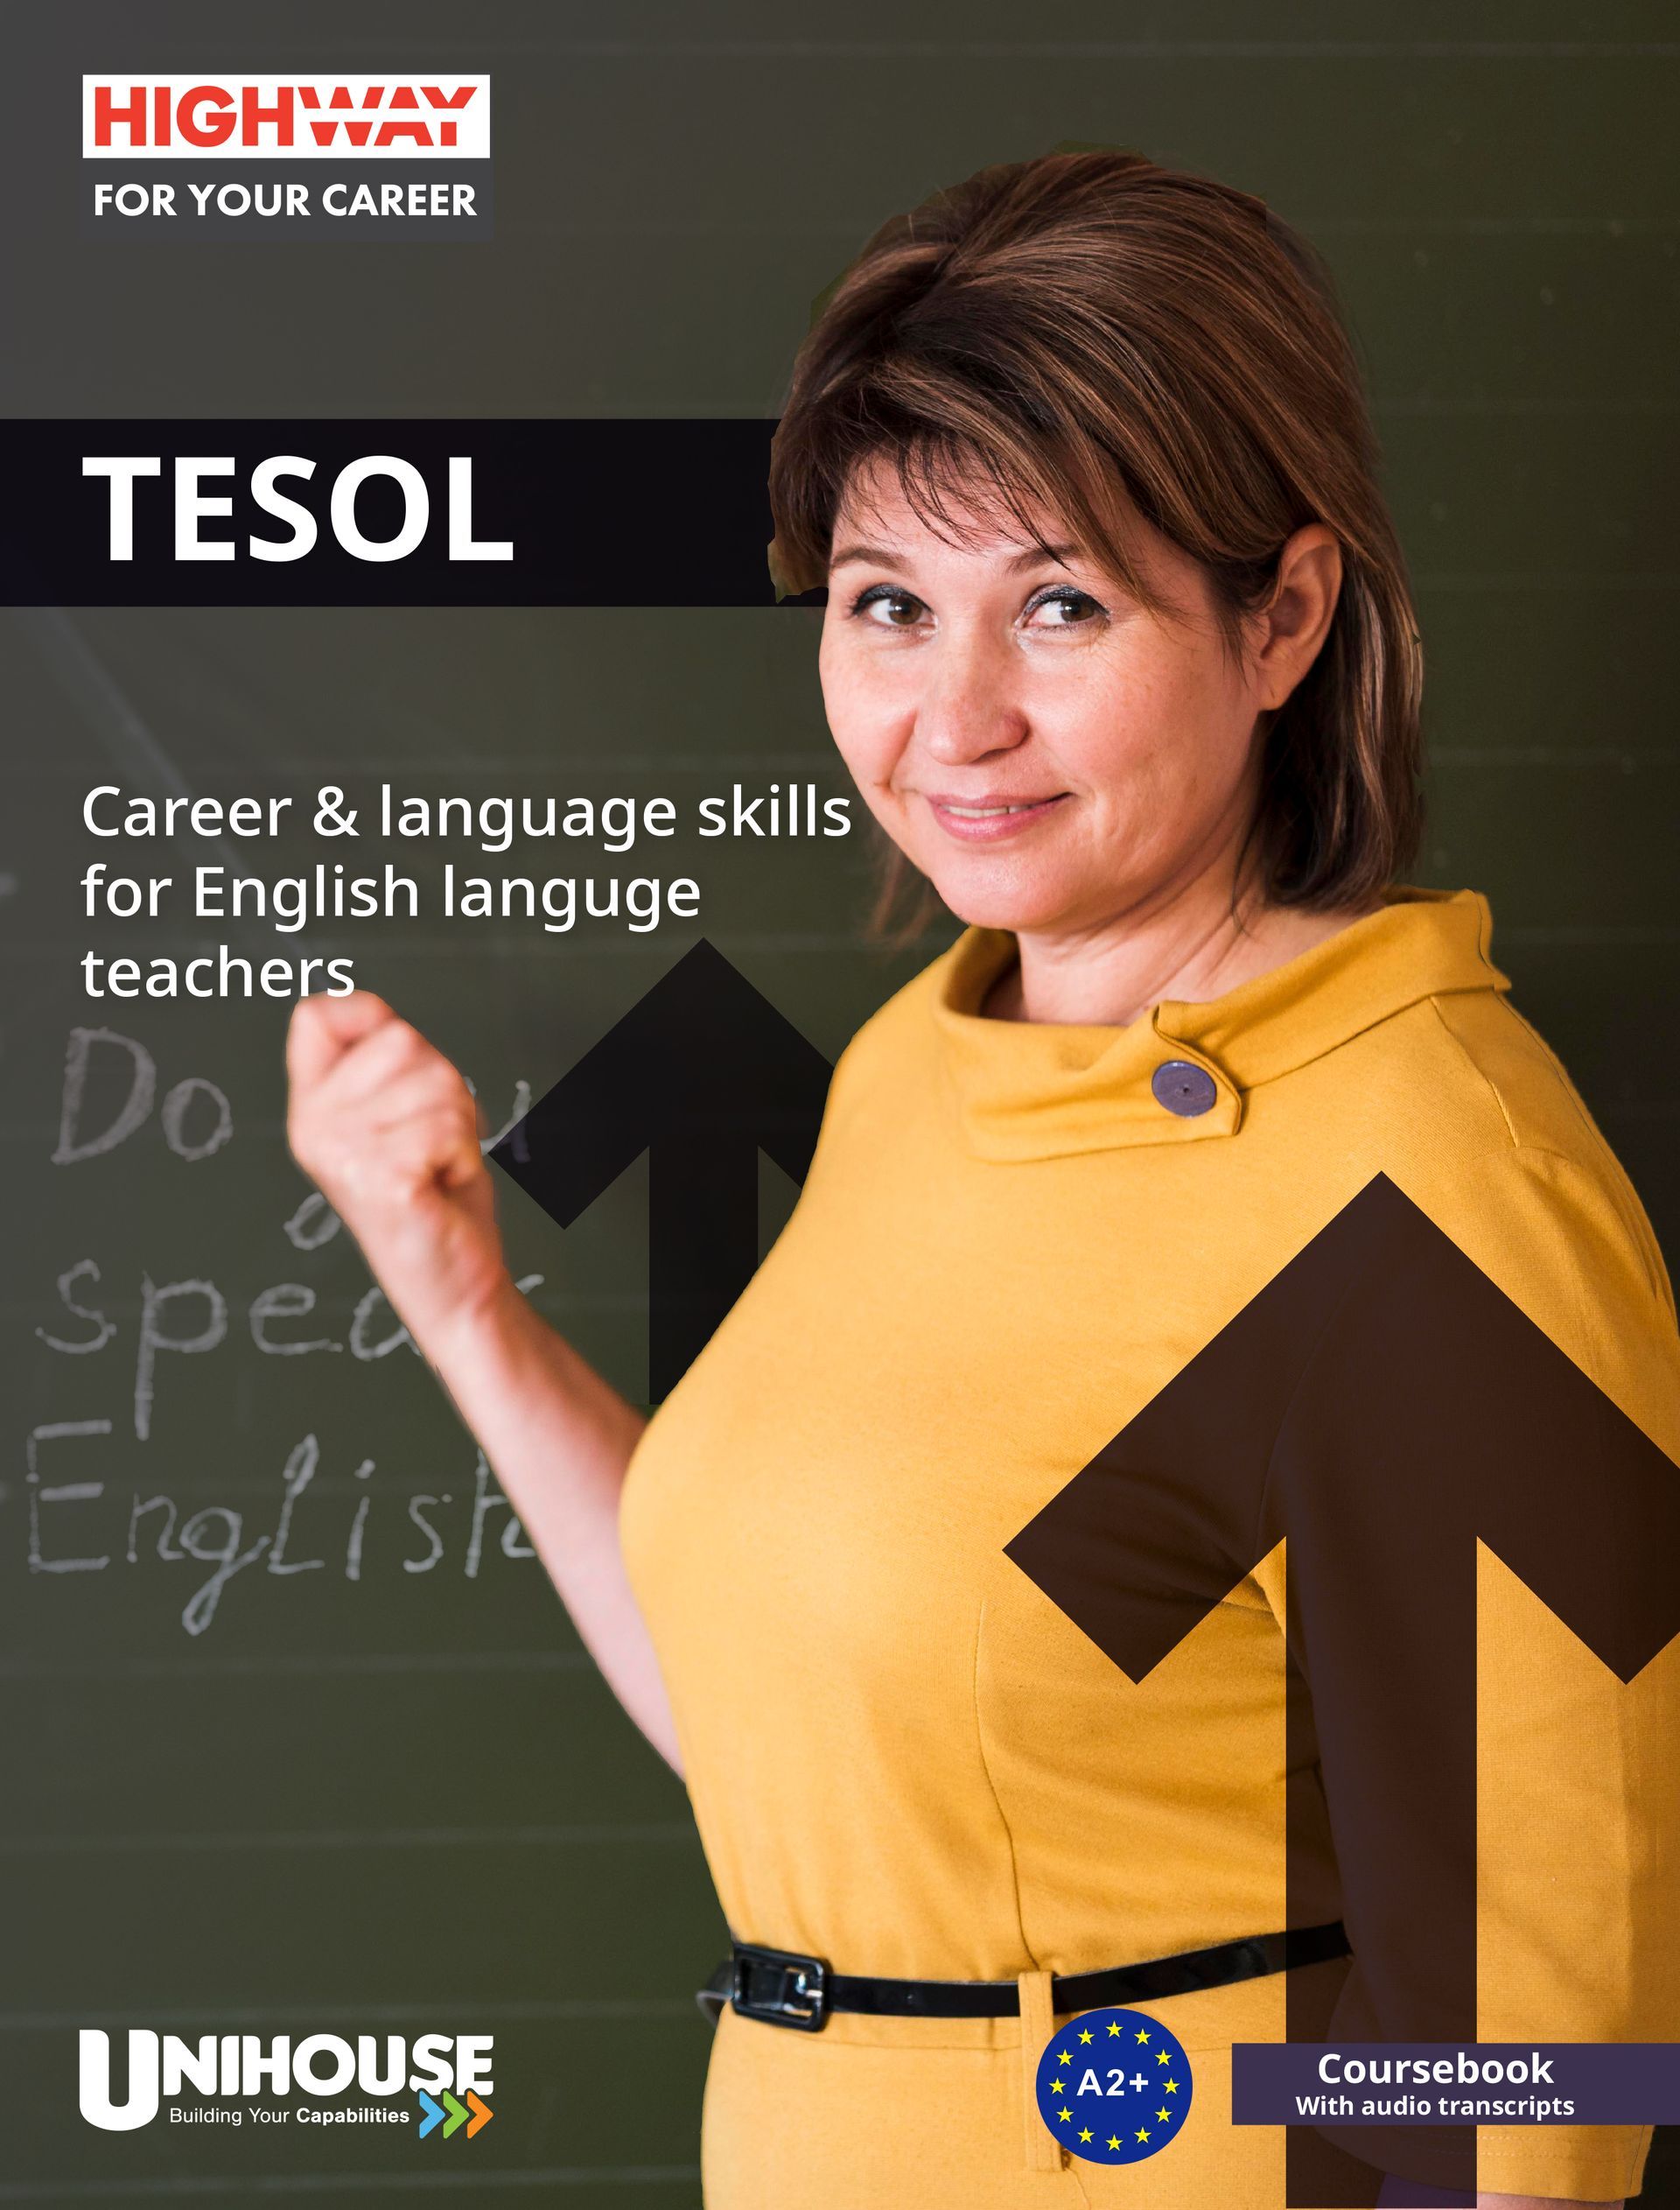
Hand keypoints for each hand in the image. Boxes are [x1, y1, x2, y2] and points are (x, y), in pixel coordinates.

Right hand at [286, 991, 510, 1353]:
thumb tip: (370, 1009)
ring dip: (459, 1125)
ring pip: (436, 1083)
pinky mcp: (380, 1178)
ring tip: (437, 1166)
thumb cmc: (434, 1197)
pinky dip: (465, 1154)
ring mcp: (342, 1153)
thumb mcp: (397, 1116)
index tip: (400, 1067)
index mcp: (310, 1107)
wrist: (451, 1283)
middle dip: (443, 1086)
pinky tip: (442, 1184)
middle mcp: (313, 1126)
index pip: (317, 1015)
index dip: (368, 1017)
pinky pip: (449, 1126)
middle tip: (433, 1142)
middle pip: (401, 1041)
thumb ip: (379, 1066)